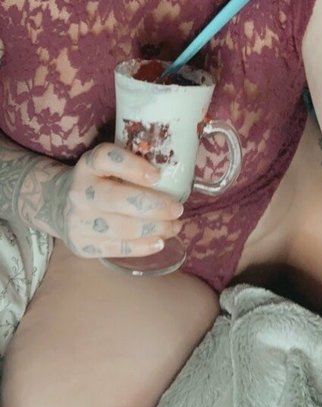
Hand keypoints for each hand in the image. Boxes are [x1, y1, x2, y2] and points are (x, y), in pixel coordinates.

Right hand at [39, 143, 182, 258]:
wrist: (59, 205)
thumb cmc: (97, 181)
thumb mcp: (106, 166)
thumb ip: (131, 167)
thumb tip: (174, 176)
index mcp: (87, 165)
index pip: (106, 158)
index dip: (132, 165)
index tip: (157, 175)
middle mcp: (79, 192)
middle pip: (117, 199)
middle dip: (154, 206)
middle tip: (177, 209)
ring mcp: (78, 221)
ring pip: (121, 228)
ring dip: (155, 228)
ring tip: (175, 226)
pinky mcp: (83, 246)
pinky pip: (118, 248)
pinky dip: (143, 246)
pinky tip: (160, 241)